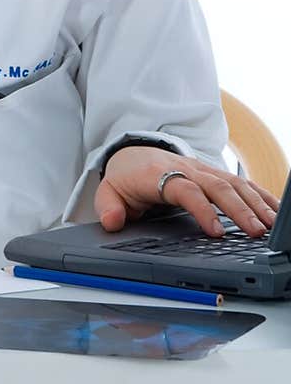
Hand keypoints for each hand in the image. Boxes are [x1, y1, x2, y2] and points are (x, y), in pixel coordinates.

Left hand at [94, 145, 280, 236]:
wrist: (134, 152)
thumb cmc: (126, 176)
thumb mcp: (109, 191)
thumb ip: (108, 207)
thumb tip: (113, 221)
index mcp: (160, 174)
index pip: (186, 190)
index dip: (202, 209)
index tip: (216, 232)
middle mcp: (187, 169)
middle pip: (218, 186)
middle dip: (239, 209)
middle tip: (256, 232)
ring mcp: (203, 170)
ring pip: (234, 183)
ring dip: (255, 203)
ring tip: (270, 226)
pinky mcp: (215, 174)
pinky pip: (241, 183)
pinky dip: (260, 195)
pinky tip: (274, 211)